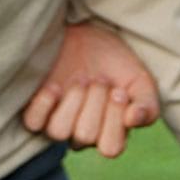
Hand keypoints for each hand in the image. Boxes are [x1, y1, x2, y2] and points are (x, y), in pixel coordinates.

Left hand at [21, 21, 159, 157]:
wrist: (89, 31)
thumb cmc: (116, 61)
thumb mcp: (140, 80)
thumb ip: (147, 104)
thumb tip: (134, 119)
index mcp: (109, 133)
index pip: (110, 148)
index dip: (114, 120)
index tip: (118, 91)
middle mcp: (81, 133)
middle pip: (85, 136)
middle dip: (95, 101)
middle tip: (99, 79)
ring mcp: (57, 122)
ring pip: (59, 132)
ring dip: (72, 101)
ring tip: (81, 79)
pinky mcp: (37, 108)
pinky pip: (33, 122)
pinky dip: (44, 104)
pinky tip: (55, 86)